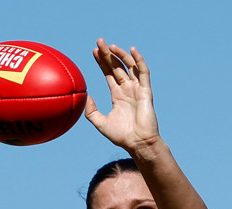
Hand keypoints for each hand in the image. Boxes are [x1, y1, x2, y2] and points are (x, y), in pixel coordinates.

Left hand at [84, 39, 159, 153]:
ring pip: (129, 66)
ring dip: (121, 54)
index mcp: (118, 96)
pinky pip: (143, 72)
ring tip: (110, 45)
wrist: (138, 143)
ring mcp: (137, 89)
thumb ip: (91, 111)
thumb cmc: (122, 136)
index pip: (109, 74)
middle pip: (117, 67)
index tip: (94, 52)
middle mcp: (127, 90)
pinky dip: (139, 61)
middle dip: (108, 54)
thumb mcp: (101, 123)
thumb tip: (85, 97)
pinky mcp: (146, 91)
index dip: (102, 62)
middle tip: (99, 41)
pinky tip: (132, 50)